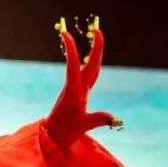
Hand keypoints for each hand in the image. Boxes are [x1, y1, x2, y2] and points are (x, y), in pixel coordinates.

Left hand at [44, 15, 122, 149]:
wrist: (52, 138)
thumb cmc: (64, 132)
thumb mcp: (82, 126)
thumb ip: (97, 119)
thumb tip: (115, 118)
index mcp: (75, 91)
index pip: (74, 67)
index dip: (72, 50)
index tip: (65, 34)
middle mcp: (76, 88)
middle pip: (89, 64)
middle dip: (95, 47)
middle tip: (98, 28)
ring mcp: (77, 91)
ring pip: (88, 68)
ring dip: (94, 53)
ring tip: (97, 36)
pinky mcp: (79, 95)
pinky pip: (86, 75)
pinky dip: (91, 64)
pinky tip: (93, 60)